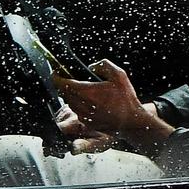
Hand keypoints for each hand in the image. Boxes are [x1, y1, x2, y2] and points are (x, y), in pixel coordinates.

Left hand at [54, 59, 174, 153]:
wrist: (132, 122)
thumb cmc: (126, 99)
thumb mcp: (119, 75)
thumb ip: (104, 65)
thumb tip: (92, 66)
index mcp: (87, 92)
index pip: (63, 84)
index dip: (56, 77)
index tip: (56, 72)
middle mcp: (82, 105)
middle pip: (64, 93)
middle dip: (64, 85)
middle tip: (67, 78)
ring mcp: (84, 115)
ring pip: (70, 102)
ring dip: (71, 95)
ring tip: (79, 89)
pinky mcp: (87, 123)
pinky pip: (77, 111)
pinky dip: (78, 104)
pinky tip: (89, 101)